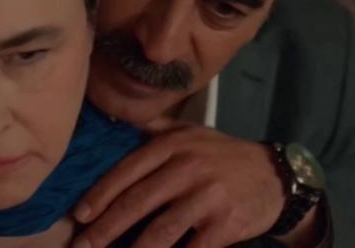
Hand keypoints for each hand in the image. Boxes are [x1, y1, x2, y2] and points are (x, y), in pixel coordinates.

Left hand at [71, 122, 284, 247]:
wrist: (275, 176)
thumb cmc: (224, 155)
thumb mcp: (191, 132)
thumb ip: (156, 129)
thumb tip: (118, 120)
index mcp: (172, 146)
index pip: (127, 171)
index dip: (100, 195)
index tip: (79, 215)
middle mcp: (187, 168)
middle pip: (138, 202)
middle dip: (105, 229)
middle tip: (81, 247)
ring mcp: (208, 197)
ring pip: (161, 230)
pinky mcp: (226, 224)